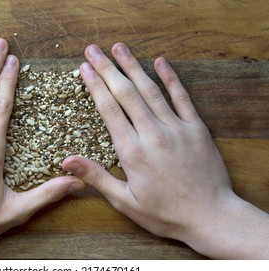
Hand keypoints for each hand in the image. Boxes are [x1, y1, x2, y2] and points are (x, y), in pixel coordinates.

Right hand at [63, 43, 268, 258]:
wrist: (210, 217)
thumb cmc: (164, 213)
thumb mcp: (124, 201)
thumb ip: (96, 177)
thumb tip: (66, 161)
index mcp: (132, 151)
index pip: (109, 109)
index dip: (95, 86)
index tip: (84, 68)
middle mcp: (153, 133)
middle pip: (126, 93)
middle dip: (107, 69)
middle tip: (93, 50)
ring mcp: (176, 128)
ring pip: (151, 90)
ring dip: (133, 66)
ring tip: (119, 48)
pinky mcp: (196, 128)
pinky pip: (182, 97)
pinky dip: (170, 78)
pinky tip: (160, 61)